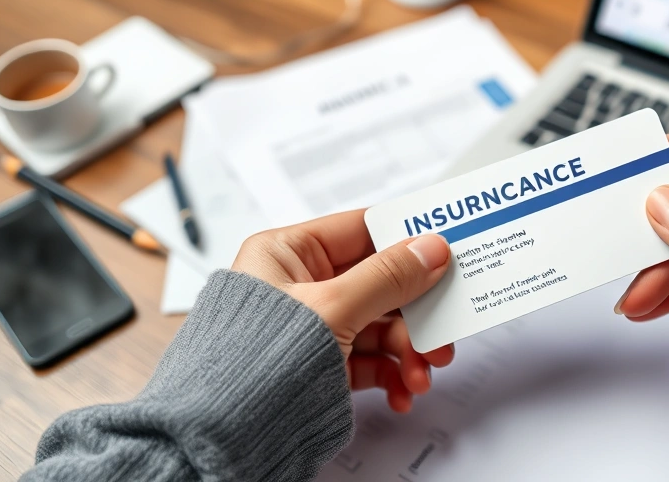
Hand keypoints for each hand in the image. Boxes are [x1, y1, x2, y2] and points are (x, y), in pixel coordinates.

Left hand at [232, 209, 452, 413]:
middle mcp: (298, 286)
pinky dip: (392, 375)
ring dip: (409, 351)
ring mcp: (311, 327)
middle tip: (443, 330)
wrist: (222, 438)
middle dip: (415, 314)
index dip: (405, 239)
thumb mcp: (332, 310)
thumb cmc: (251, 366)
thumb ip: (388, 277)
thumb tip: (430, 249)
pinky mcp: (319, 364)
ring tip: (422, 374)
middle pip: (379, 283)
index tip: (446, 248)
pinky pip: (368, 360)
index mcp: (286, 253)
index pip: (360, 231)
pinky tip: (402, 391)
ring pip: (379, 326)